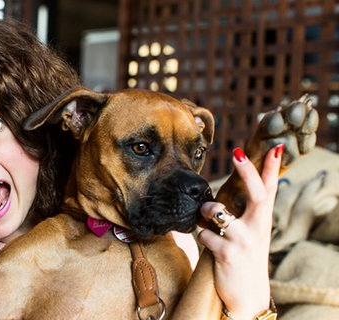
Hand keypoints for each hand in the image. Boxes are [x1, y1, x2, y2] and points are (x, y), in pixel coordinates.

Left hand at [198, 145, 282, 318]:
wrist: (247, 295)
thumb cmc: (243, 257)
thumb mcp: (249, 233)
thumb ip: (240, 213)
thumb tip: (219, 195)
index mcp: (262, 220)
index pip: (271, 189)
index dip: (272, 168)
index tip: (274, 147)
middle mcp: (258, 229)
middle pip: (257, 195)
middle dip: (247, 172)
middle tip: (237, 153)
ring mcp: (244, 242)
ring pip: (218, 213)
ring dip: (205, 212)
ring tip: (206, 221)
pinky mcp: (228, 255)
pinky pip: (204, 235)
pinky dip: (199, 235)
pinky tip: (206, 243)